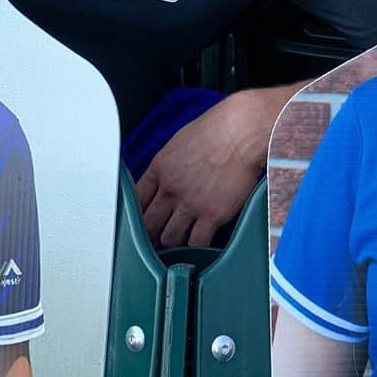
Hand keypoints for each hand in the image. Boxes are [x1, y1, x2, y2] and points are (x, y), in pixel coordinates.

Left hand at [136, 87, 287, 247]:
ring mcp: (191, 203)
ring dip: (175, 242)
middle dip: (152, 233)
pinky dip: (199, 246)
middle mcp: (170, 188)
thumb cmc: (216, 130)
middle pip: (148, 224)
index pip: (136, 200)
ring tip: (182, 241)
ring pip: (170, 238)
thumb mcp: (180, 143)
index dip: (137, 214)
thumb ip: (167, 165)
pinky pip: (198, 243)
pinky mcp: (213, 215)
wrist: (241, 132)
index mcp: (160, 168)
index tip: (144, 219)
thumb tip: (164, 179)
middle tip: (160, 236)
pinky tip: (203, 241)